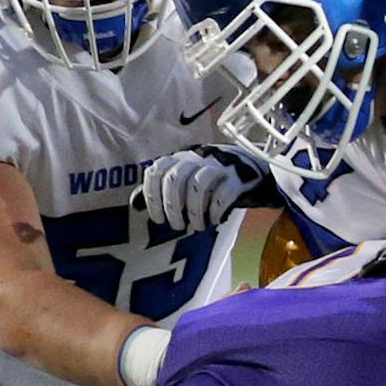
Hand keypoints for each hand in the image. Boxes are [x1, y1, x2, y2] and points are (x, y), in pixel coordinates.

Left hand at [133, 147, 270, 231]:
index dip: (152, 196)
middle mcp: (195, 158)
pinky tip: (213, 220)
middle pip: (175, 178)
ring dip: (194, 210)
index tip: (158, 219)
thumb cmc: (209, 179)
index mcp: (178, 159)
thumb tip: (135, 204)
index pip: (156, 171)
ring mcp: (218, 165)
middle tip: (176, 226)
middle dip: (172, 206)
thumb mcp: (183, 180)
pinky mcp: (237, 176)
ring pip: (198, 184)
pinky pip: (222, 192)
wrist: (249, 169)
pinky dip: (215, 209)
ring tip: (196, 227)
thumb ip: (160, 189)